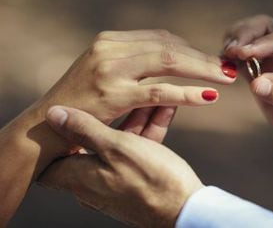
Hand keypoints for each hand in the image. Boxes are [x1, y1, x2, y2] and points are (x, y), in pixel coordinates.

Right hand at [30, 29, 236, 154]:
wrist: (46, 125)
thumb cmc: (79, 101)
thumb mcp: (103, 71)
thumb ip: (132, 61)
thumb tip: (169, 57)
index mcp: (110, 40)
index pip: (161, 37)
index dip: (190, 48)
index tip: (211, 59)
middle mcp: (110, 48)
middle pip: (169, 46)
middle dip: (202, 57)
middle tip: (229, 67)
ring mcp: (111, 70)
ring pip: (168, 63)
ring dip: (202, 70)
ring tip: (226, 77)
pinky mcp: (112, 94)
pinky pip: (159, 91)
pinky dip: (187, 93)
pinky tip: (208, 97)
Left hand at [39, 106, 201, 227]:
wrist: (186, 211)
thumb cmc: (151, 180)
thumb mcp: (117, 148)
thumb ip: (85, 129)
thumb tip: (53, 114)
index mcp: (79, 176)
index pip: (53, 155)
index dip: (58, 131)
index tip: (72, 109)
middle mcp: (93, 182)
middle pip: (94, 140)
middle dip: (112, 114)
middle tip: (127, 93)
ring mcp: (116, 183)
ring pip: (120, 143)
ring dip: (137, 119)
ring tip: (155, 96)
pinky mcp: (136, 182)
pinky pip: (137, 151)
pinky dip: (148, 132)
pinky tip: (164, 110)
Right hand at [223, 15, 272, 179]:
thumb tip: (256, 83)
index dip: (262, 44)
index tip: (242, 52)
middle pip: (263, 29)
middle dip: (244, 36)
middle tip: (229, 50)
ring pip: (250, 42)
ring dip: (234, 46)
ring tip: (223, 58)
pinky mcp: (264, 77)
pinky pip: (244, 64)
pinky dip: (231, 63)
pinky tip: (222, 69)